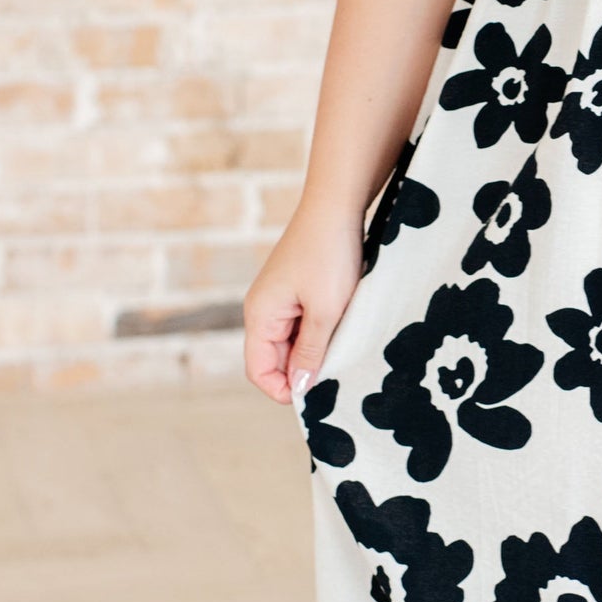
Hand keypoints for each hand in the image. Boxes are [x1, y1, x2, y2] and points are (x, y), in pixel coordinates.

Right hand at [243, 198, 365, 404]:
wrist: (336, 206)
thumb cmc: (329, 256)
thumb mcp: (326, 311)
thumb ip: (311, 352)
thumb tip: (300, 388)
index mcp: (260, 315)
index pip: (259, 371)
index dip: (284, 390)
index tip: (317, 395)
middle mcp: (262, 309)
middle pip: (274, 359)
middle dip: (301, 371)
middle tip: (338, 372)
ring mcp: (278, 299)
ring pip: (290, 343)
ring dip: (313, 352)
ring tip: (343, 347)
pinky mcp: (295, 290)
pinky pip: (301, 324)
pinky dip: (319, 333)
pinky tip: (342, 329)